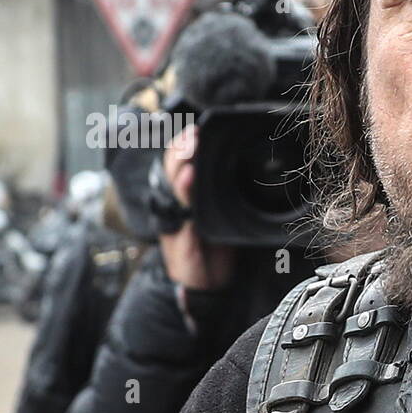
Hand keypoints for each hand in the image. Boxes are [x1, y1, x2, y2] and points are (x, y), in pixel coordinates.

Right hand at [159, 126, 235, 289]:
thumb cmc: (213, 248)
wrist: (207, 284)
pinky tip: (188, 179)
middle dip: (181, 149)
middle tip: (193, 135)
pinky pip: (182, 213)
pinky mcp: (182, 237)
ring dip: (180, 166)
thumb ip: (221, 196)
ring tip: (190, 151)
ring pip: (173, 186)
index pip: (180, 163)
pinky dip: (184, 195)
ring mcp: (178, 220)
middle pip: (173, 168)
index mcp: (186, 197)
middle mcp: (179, 205)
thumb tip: (238, 170)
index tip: (197, 129)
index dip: (184, 144)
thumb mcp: (220, 218)